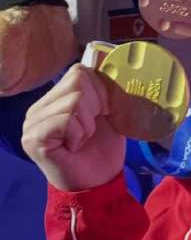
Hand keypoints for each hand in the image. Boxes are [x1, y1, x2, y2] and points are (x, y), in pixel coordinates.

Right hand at [21, 64, 125, 190]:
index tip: (103, 113)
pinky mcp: (34, 138)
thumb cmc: (102, 148)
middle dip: (95, 105)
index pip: (79, 71)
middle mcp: (38, 108)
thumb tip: (109, 56)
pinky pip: (67, 119)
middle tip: (91, 129)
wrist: (98, 183)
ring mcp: (32, 123)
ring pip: (75, 99)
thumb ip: (104, 87)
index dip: (100, 89)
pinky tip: (74, 147)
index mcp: (54, 98)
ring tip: (82, 139)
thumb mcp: (107, 111)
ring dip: (88, 123)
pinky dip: (80, 133)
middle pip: (77, 80)